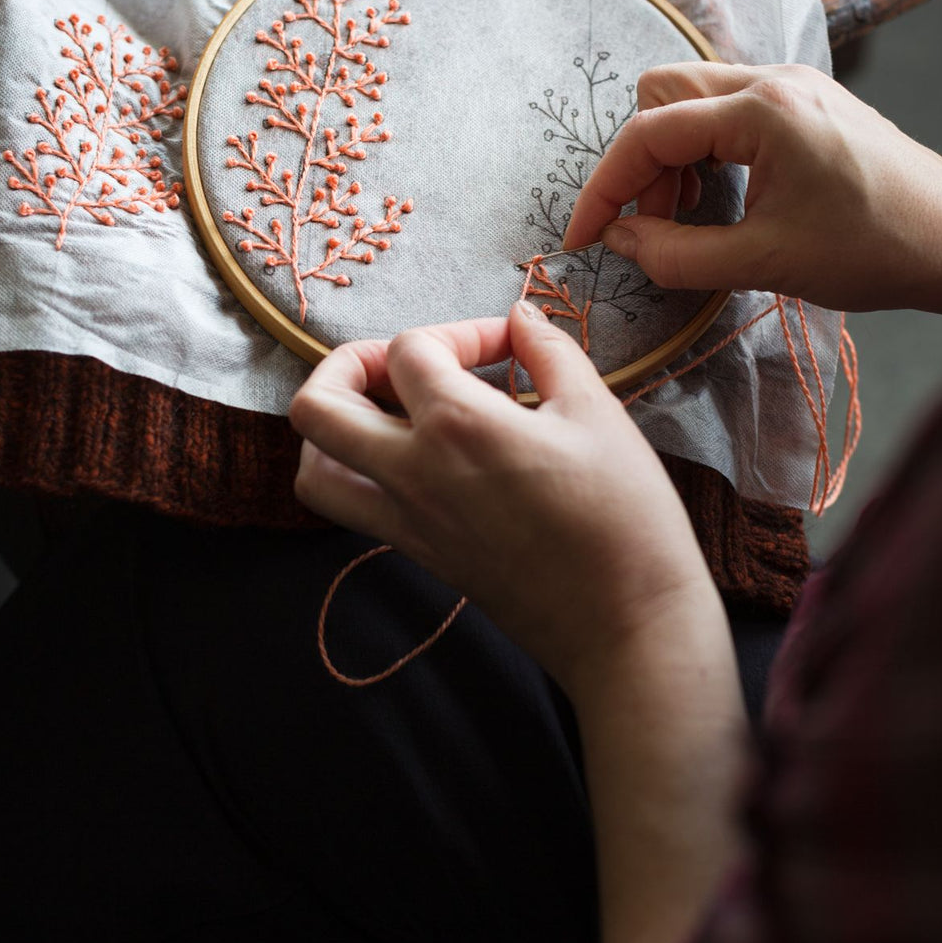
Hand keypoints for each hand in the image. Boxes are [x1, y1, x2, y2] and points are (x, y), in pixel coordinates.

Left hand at [290, 302, 722, 703]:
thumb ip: (549, 351)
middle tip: (404, 364)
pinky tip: (411, 458)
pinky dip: (356, 473)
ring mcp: (408, 521)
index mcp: (457, 426)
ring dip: (332, 428)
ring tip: (384, 411)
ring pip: (314, 469)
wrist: (627, 625)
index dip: (458, 331)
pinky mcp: (420, 554)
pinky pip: (351, 509)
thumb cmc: (625, 517)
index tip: (507, 347)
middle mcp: (413, 473)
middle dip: (349, 365)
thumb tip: (520, 317)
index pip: (411, 349)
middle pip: (318, 406)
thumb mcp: (598, 413)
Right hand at [564, 61, 941, 313]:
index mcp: (762, 111)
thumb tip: (619, 240)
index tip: (584, 234)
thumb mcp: (764, 263)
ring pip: (693, 97)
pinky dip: (705, 151)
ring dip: (672, 157)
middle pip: (662, 92)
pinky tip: (721, 197)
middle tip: (652, 224)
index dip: (605, 187)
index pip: (649, 133)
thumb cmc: (872, 249)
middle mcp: (773, 80)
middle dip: (640, 161)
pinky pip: (727, 109)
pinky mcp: (804, 102)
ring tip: (687, 218)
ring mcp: (791, 86)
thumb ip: (677, 254)